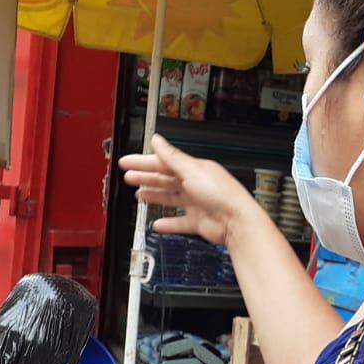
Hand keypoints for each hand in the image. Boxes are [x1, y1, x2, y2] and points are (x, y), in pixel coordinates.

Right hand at [121, 136, 265, 245]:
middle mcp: (196, 184)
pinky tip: (157, 224)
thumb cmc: (221, 194)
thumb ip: (172, 157)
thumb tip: (157, 140)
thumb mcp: (192, 170)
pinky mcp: (198, 221)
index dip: (144, 162)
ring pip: (171, 198)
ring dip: (154, 195)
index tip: (127, 162)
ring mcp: (197, 203)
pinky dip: (167, 223)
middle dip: (146, 176)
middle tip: (128, 176)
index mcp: (194, 169)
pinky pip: (179, 221)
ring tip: (139, 195)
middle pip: (165, 178)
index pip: (164, 162)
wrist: (236, 220)